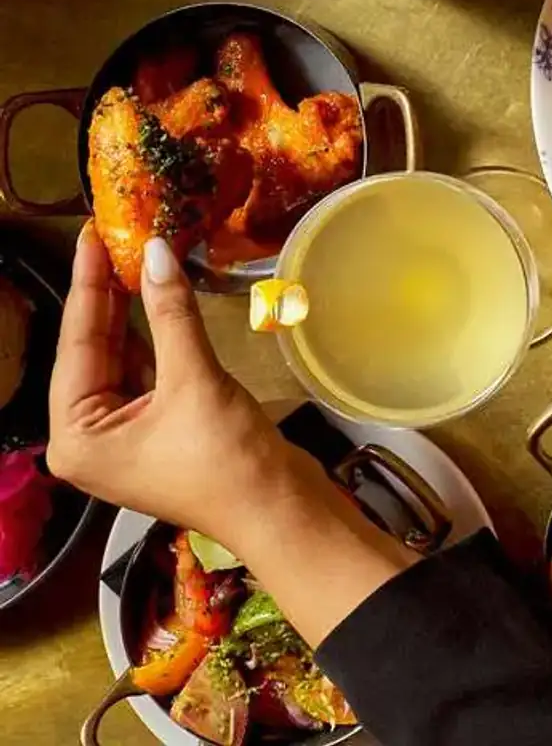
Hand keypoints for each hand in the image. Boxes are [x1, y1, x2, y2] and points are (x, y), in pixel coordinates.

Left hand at [48, 226, 412, 643]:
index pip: (76, 344)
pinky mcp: (157, 433)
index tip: (91, 235)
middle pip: (93, 351)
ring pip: (121, 359)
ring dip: (132, 313)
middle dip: (107, 295)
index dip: (87, 285)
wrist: (279, 511)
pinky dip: (155, 338)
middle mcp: (88, 439)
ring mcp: (123, 438)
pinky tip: (159, 301)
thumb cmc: (226, 460)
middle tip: (115, 237)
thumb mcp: (194, 380)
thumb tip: (156, 251)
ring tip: (136, 258)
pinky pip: (146, 374)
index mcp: (75, 437)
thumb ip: (170, 314)